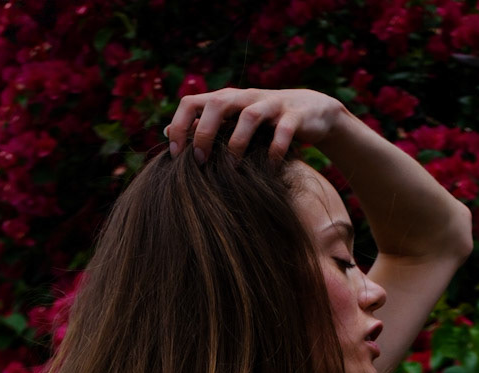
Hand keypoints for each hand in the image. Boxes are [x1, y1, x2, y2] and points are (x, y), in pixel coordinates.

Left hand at [164, 86, 342, 164]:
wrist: (312, 112)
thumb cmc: (265, 124)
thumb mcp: (232, 121)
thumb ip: (203, 125)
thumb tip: (166, 132)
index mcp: (226, 99)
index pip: (191, 102)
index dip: (179, 126)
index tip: (177, 156)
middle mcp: (245, 97)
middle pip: (217, 103)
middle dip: (205, 134)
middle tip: (202, 163)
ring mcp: (271, 104)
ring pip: (249, 116)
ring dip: (237, 144)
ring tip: (233, 169)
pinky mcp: (294, 116)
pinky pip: (282, 133)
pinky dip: (274, 152)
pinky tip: (270, 168)